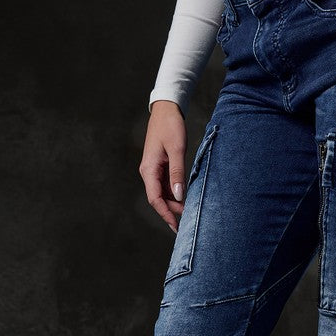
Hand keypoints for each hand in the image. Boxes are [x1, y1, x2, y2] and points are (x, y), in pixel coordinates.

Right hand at [139, 100, 187, 233]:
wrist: (166, 110)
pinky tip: (183, 199)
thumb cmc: (170, 126)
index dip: (165, 214)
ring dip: (173, 204)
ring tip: (187, 213)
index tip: (175, 226)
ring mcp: (154, 170)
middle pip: (158, 198)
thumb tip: (178, 195)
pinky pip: (165, 185)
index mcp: (149, 169)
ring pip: (162, 193)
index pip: (155, 199)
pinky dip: (173, 194)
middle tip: (187, 221)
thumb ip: (177, 173)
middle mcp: (148, 172)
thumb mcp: (176, 149)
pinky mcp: (160, 167)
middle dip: (171, 211)